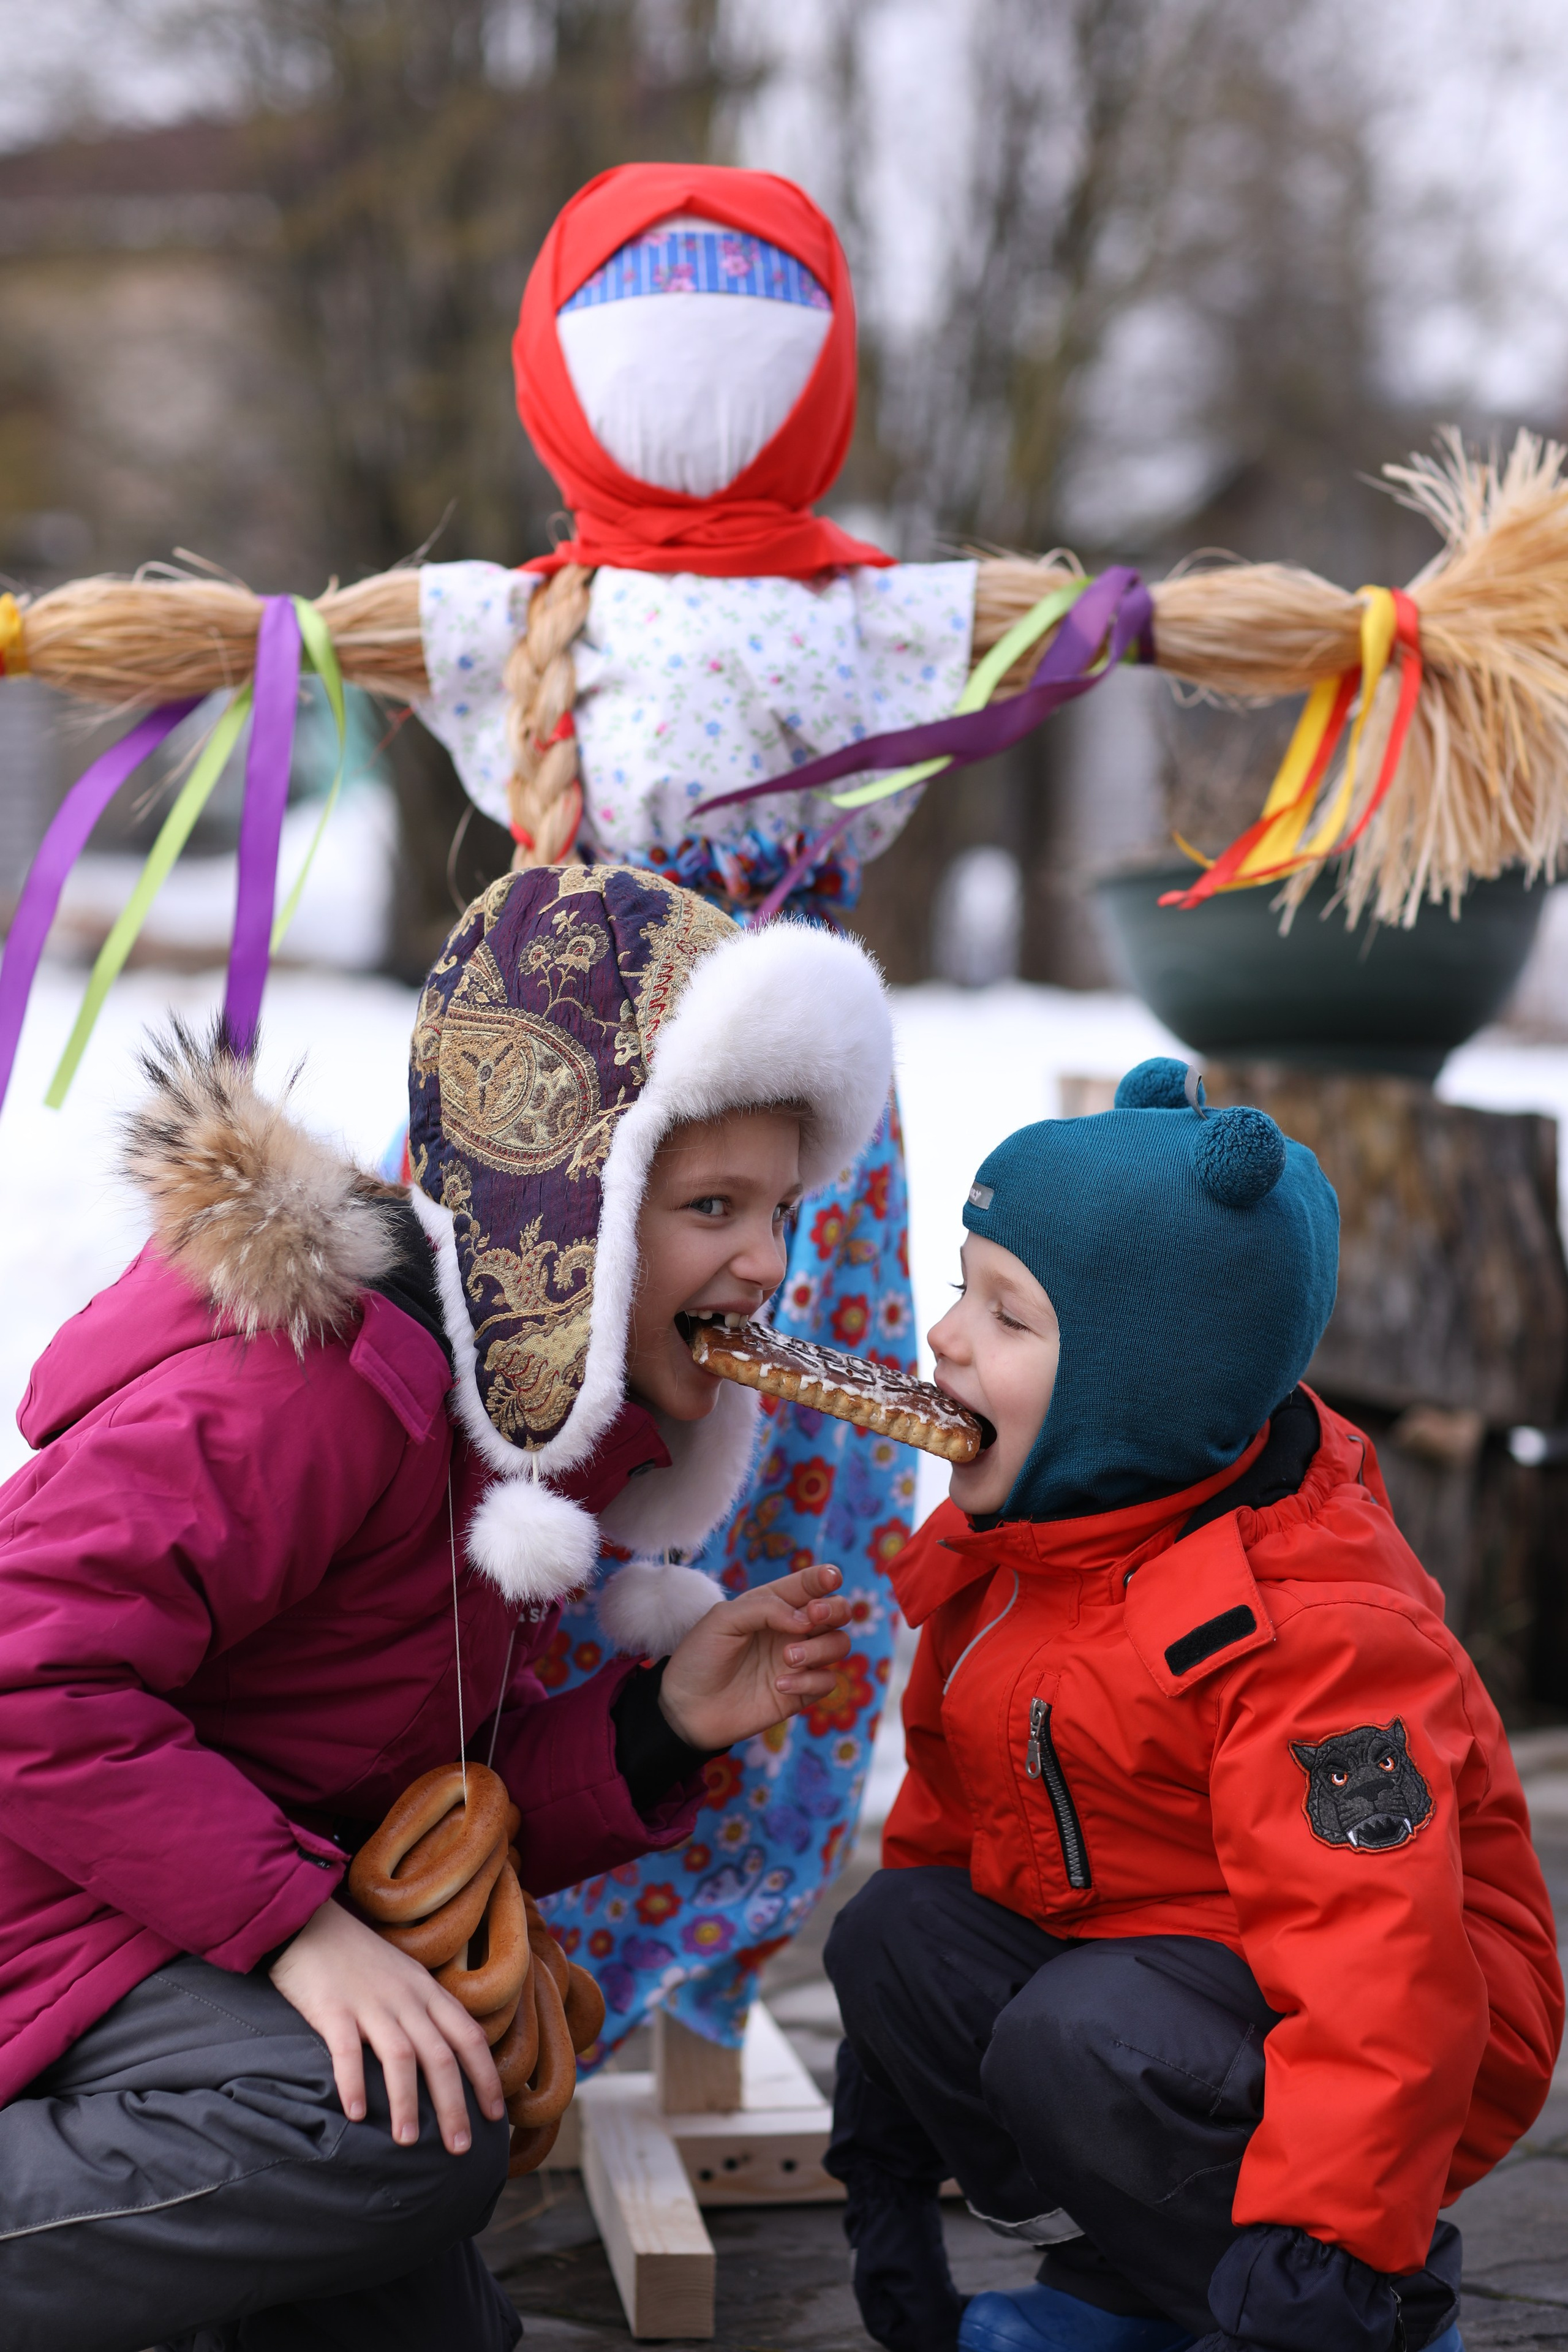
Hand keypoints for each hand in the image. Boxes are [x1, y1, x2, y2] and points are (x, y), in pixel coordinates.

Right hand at [269, 1896, 503, 2155]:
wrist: (309, 1921)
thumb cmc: (358, 1958)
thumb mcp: (404, 1977)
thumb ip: (424, 2012)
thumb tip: (447, 2061)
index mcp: (427, 1991)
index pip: (469, 2036)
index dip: (486, 2076)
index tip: (496, 2116)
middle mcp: (406, 1998)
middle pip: (441, 2056)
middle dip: (455, 2105)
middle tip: (461, 2149)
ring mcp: (370, 2002)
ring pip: (401, 2058)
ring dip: (407, 2104)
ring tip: (408, 2143)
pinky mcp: (332, 2008)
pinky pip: (347, 2050)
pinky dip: (353, 2083)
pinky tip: (356, 2115)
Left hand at [658, 1560, 851, 1750]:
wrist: (687, 1708)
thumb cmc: (701, 1657)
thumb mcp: (723, 1619)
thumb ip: (766, 1608)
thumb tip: (806, 1619)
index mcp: (774, 1605)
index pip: (809, 1585)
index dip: (825, 1577)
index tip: (831, 1578)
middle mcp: (792, 1630)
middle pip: (838, 1612)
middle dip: (835, 1609)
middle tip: (813, 1616)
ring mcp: (799, 1662)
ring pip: (839, 1644)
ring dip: (820, 1648)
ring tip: (788, 1657)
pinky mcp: (801, 1693)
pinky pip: (828, 1682)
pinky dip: (810, 1681)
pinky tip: (779, 1684)